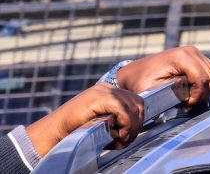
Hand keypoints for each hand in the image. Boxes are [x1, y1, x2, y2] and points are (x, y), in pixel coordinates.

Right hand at [25, 83, 143, 157]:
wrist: (53, 131)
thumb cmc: (74, 131)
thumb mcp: (100, 121)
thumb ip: (114, 119)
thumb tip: (133, 128)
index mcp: (109, 92)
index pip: (135, 101)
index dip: (137, 120)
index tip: (130, 136)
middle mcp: (108, 88)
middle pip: (137, 103)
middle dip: (137, 124)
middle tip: (127, 140)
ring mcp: (104, 91)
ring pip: (132, 107)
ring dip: (131, 127)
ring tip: (121, 141)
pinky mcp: (100, 97)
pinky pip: (123, 110)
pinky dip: (125, 125)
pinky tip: (117, 136)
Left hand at [116, 46, 209, 106]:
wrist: (135, 71)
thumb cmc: (139, 81)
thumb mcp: (149, 90)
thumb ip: (169, 92)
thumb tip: (187, 96)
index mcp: (180, 57)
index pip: (202, 78)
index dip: (197, 95)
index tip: (186, 105)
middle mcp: (190, 51)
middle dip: (201, 94)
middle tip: (187, 104)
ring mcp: (193, 51)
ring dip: (204, 89)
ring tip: (188, 99)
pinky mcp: (195, 55)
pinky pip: (209, 70)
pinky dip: (204, 83)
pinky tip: (191, 91)